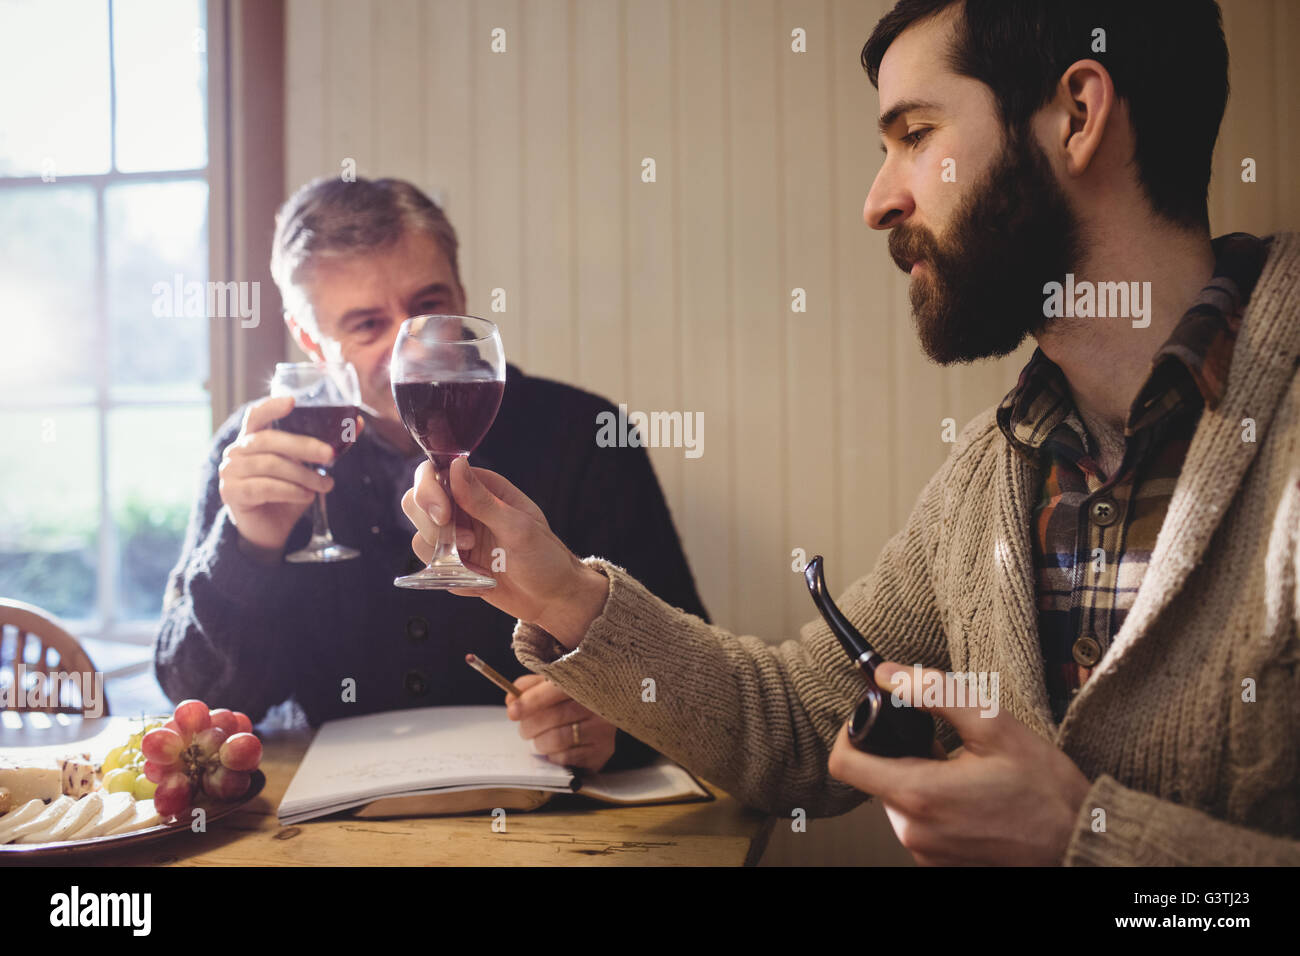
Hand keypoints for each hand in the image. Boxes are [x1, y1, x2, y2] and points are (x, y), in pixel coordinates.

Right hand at [218, 395, 358, 555]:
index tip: (293, 401)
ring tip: (325, 485)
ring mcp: (230, 471)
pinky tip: (307, 496)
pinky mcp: (231, 493)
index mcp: (253, 438)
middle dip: (303, 446)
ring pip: (271, 465)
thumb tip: (357, 423)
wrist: (270, 530)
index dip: (272, 406)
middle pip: (269, 440)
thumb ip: (326, 447)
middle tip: (330, 455)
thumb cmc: (287, 493)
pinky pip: (265, 487)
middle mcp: (236, 451)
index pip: (256, 415)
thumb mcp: (308, 468)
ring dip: (304, 475)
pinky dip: (290, 491)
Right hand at [401, 457, 608, 645]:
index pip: (436, 472)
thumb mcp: (518, 527)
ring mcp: (456, 537)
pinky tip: (479, 580)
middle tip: (466, 543)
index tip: (443, 515)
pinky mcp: (452, 563)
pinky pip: (430, 566)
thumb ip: (483, 500)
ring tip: (477, 563)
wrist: (552, 599)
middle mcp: (464, 508)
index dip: (429, 490)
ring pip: (421, 535)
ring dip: (442, 554)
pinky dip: (450, 577)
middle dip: (431, 525)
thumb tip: (455, 465)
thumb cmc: (545, 558)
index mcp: (483, 488)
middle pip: (416, 502)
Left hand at [504, 674, 617, 770]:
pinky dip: (553, 755)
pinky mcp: (601, 752)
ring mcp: (602, 730)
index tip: (512, 712)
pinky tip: (556, 748)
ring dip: (539, 742)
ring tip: (539, 737)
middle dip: (530, 726)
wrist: (602, 715)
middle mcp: (598, 705)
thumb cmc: (570, 699)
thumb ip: (530, 688)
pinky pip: (566, 758)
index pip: (556, 689)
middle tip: (524, 729)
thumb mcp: (552, 685)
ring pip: (557, 740)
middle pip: (554, 717)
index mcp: (585, 682)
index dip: (532, 700)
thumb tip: (512, 701)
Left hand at [826, 661, 1092, 865]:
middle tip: (940, 744)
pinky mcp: (939, 864)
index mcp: (919, 794)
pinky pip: (919, 825)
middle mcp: (914, 831)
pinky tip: (970, 798)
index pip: (844, 764)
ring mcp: (926, 852)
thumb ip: (933, 692)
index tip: (870, 718)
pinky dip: (934, 805)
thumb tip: (888, 673)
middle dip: (899, 755)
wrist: (1082, 841)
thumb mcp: (993, 724)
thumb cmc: (1045, 789)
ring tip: (962, 773)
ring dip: (919, 780)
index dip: (850, 733)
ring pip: (897, 801)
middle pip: (874, 779)